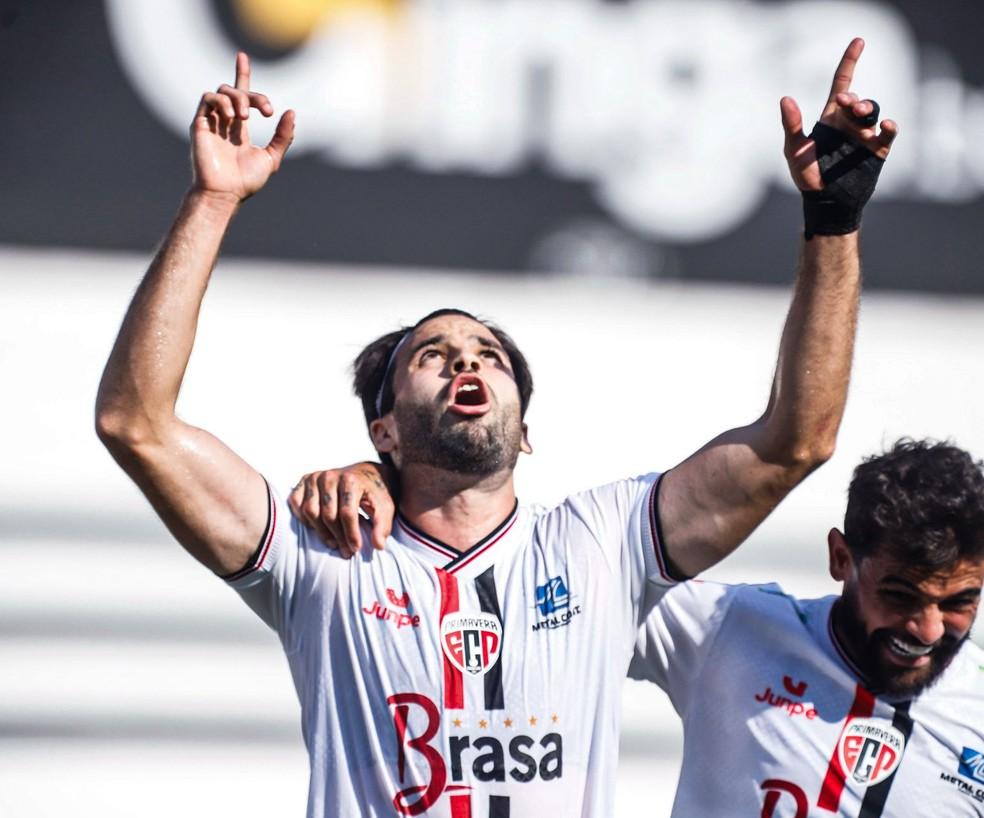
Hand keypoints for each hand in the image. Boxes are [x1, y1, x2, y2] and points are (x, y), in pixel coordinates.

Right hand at [190, 52, 294, 201]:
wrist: (225, 193)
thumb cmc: (246, 181)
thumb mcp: (272, 158)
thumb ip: (282, 136)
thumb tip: (292, 112)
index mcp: (239, 129)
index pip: (240, 95)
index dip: (242, 74)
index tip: (243, 57)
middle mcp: (224, 122)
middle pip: (235, 92)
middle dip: (253, 96)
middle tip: (265, 112)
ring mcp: (211, 122)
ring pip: (221, 92)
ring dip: (238, 98)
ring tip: (245, 118)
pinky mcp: (199, 124)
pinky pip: (207, 99)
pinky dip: (222, 101)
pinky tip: (232, 116)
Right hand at [288, 463, 395, 557]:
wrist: (364, 474)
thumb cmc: (374, 493)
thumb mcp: (385, 507)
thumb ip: (382, 525)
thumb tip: (378, 546)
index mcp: (351, 480)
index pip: (347, 512)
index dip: (351, 534)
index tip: (356, 549)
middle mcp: (330, 476)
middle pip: (328, 515)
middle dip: (337, 536)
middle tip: (346, 551)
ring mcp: (315, 477)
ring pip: (310, 511)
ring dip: (320, 531)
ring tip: (333, 543)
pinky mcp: (304, 480)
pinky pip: (296, 503)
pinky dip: (303, 518)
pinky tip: (317, 528)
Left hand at [780, 38, 897, 191]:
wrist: (824, 201)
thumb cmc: (807, 175)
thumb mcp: (795, 149)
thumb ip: (792, 125)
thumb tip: (785, 98)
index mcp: (831, 117)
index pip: (842, 82)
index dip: (850, 61)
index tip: (859, 41)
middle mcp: (850, 123)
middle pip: (857, 99)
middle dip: (853, 99)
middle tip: (846, 103)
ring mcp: (865, 135)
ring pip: (872, 112)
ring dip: (867, 108)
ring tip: (858, 113)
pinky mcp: (877, 150)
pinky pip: (887, 133)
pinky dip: (889, 127)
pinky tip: (885, 125)